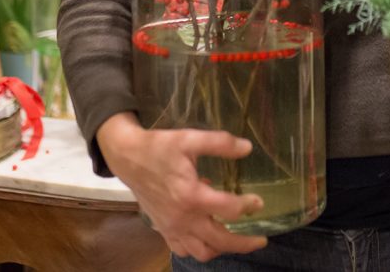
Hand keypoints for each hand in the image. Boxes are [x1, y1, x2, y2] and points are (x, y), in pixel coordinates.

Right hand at [96, 112, 267, 261]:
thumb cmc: (159, 147)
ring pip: (202, 252)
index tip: (259, 202)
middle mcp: (183, 217)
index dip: (249, 206)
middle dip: (244, 243)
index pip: (229, 209)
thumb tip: (247, 148)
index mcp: (191, 195)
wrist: (128, 158)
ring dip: (222, 248)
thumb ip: (220, 143)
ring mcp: (172, 227)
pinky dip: (200, 248)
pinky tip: (208, 235)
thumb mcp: (190, 138)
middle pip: (220, 241)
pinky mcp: (163, 230)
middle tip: (261, 239)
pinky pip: (184, 250)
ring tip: (236, 240)